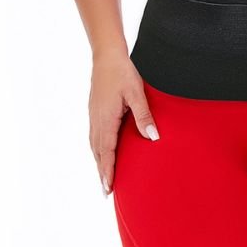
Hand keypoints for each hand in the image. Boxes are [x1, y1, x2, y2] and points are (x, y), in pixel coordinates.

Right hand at [89, 53, 159, 197]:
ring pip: (95, 144)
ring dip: (99, 161)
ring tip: (104, 176)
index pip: (106, 152)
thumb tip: (153, 137)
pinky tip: (102, 149)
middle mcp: (97, 120)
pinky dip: (97, 148)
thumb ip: (144, 115)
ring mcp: (94, 115)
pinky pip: (95, 135)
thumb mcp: (136, 93)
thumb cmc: (122, 72)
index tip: (108, 188)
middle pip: (98, 152)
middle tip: (106, 190)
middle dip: (102, 171)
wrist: (107, 55)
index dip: (108, 171)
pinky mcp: (95, 110)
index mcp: (106, 119)